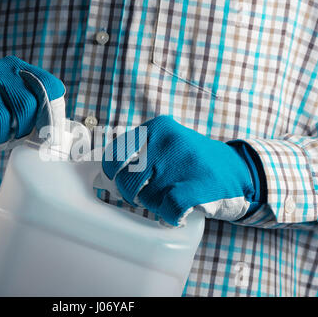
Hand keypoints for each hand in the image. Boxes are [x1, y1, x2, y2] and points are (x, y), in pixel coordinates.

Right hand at [0, 56, 64, 153]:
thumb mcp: (10, 108)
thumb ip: (32, 113)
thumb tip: (56, 133)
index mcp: (14, 68)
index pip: (48, 84)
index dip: (51, 112)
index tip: (48, 132)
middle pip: (26, 105)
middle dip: (22, 128)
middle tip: (9, 133)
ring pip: (1, 119)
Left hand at [102, 115, 256, 225]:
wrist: (238, 171)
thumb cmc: (192, 160)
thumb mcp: (166, 143)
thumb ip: (138, 153)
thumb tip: (106, 178)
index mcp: (157, 128)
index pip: (116, 153)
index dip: (111, 172)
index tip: (115, 179)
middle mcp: (168, 142)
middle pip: (128, 179)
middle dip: (131, 193)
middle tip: (141, 195)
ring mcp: (183, 163)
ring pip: (147, 197)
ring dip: (155, 204)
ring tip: (169, 198)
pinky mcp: (198, 186)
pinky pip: (169, 209)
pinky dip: (169, 216)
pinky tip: (176, 213)